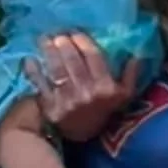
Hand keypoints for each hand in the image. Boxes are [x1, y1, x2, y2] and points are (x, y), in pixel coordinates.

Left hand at [28, 34, 145, 143]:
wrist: (82, 135)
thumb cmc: (103, 111)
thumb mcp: (123, 96)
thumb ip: (131, 75)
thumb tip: (137, 53)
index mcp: (105, 88)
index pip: (93, 56)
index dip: (83, 41)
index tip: (75, 32)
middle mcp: (86, 93)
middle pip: (73, 60)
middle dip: (64, 43)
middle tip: (58, 33)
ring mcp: (67, 100)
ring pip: (56, 70)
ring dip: (49, 51)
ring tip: (44, 39)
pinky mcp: (50, 107)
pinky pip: (40, 85)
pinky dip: (34, 71)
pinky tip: (30, 59)